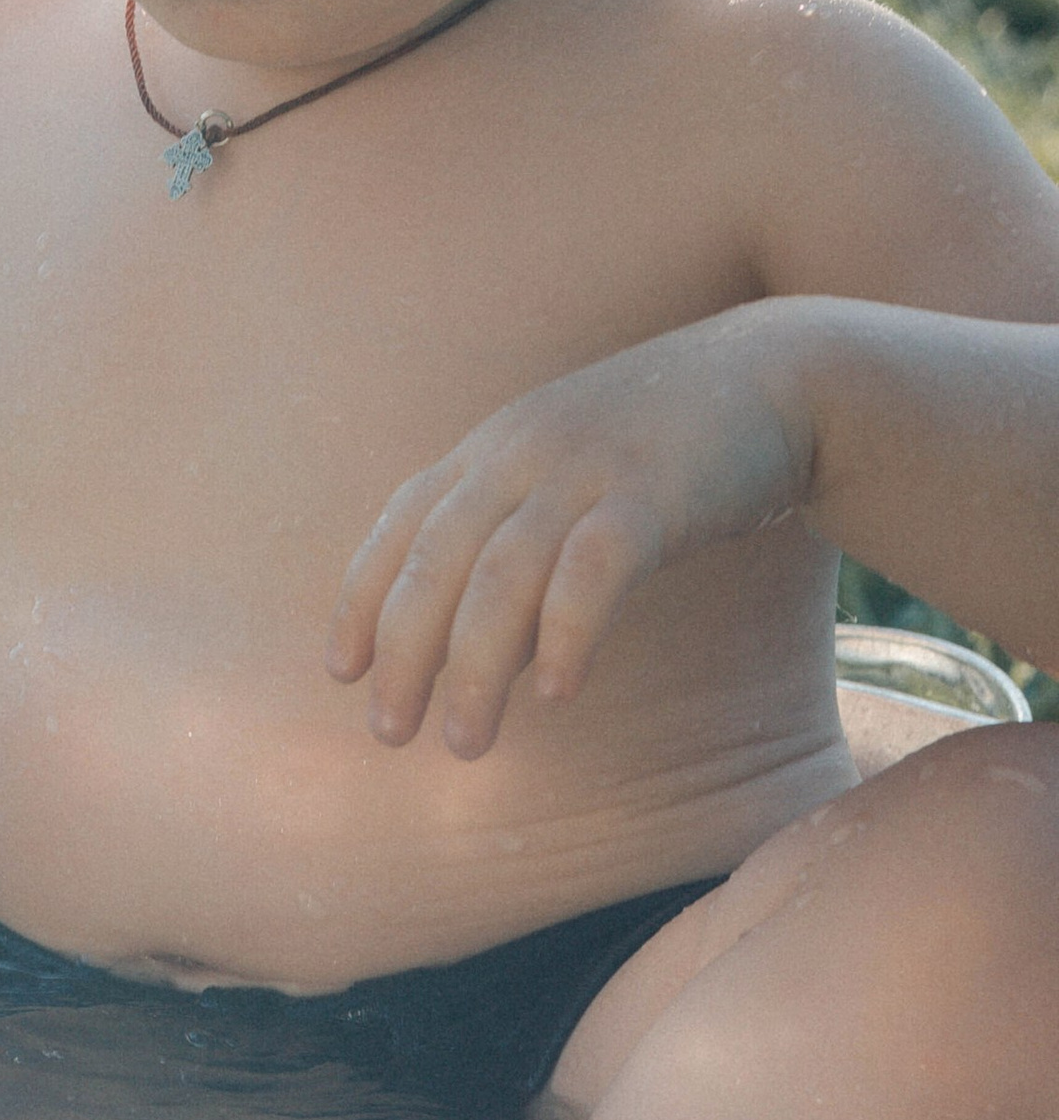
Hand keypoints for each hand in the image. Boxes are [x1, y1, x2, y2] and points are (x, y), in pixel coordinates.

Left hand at [325, 305, 815, 756]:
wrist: (778, 376)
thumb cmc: (668, 447)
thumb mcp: (573, 482)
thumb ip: (523, 553)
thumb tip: (487, 661)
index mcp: (494, 447)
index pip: (404, 523)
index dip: (363, 596)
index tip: (340, 671)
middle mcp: (522, 451)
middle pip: (437, 556)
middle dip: (404, 648)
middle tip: (389, 731)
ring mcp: (584, 467)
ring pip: (502, 572)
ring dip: (474, 665)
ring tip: (464, 743)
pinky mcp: (654, 491)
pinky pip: (594, 566)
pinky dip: (567, 631)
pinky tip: (558, 694)